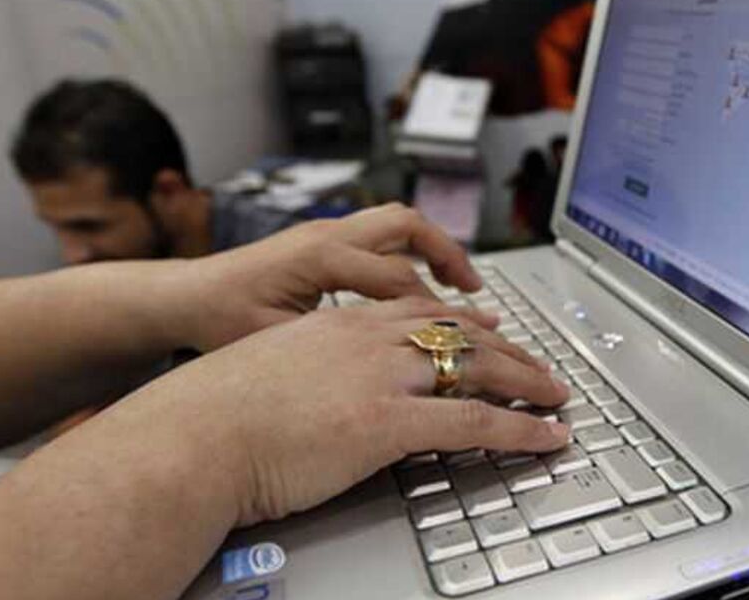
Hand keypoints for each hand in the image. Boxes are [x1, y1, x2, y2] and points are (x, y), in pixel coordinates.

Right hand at [148, 297, 571, 526]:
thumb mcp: (270, 371)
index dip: (463, 320)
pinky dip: (522, 429)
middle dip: (510, 349)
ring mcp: (381, 377)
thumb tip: (322, 389)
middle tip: (541, 364)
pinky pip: (476, 422)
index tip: (490, 327)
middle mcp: (368, 338)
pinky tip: (547, 436)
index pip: (419, 312)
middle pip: (460, 333)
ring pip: (478, 368)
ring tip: (558, 394)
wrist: (190, 436)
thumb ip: (308, 369)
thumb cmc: (212, 415)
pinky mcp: (389, 423)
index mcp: (339, 323)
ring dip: (528, 382)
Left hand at [173, 203, 484, 351]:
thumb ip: (331, 346)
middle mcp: (327, 234)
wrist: (182, 299)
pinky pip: (379, 237)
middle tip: (477, 292)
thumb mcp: (277, 341)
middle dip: (448, 256)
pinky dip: (407, 255)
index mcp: (320, 256)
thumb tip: (386, 366)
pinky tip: (418, 288)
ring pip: (396, 224)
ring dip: (432, 249)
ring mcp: (325, 232)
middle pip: (408, 227)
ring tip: (460, 284)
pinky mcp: (322, 241)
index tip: (462, 340)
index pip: (399, 277)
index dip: (435, 312)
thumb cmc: (218, 322)